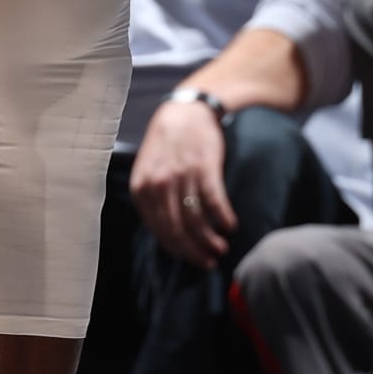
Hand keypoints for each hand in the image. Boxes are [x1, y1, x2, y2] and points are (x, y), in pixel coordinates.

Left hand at [130, 96, 235, 266]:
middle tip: (209, 262)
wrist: (185, 110)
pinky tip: (231, 225)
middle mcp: (158, 184)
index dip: (177, 250)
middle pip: (176, 230)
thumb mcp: (148, 171)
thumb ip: (153, 199)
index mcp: (141, 188)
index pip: (159, 230)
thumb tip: (167, 234)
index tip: (191, 259)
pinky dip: (223, 218)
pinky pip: (214, 201)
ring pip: (196, 220)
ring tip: (221, 248)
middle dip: (194, 252)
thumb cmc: (167, 144)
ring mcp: (181, 176)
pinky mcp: (204, 167)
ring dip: (210, 240)